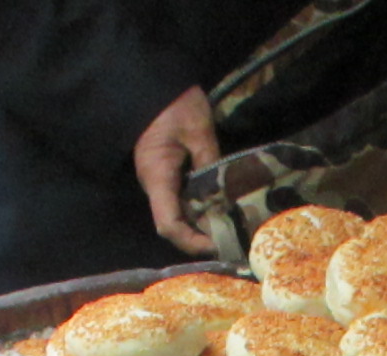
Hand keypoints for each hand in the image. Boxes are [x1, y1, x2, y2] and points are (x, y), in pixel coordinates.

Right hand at [134, 87, 220, 255]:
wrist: (154, 81)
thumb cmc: (174, 102)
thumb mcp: (198, 130)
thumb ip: (211, 163)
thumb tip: (225, 196)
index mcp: (157, 176)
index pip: (169, 224)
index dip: (191, 241)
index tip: (218, 244)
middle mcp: (154, 184)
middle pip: (174, 225)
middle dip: (200, 237)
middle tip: (232, 240)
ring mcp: (159, 180)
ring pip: (178, 214)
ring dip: (201, 224)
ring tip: (230, 228)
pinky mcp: (166, 173)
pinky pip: (181, 200)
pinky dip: (199, 209)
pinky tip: (220, 209)